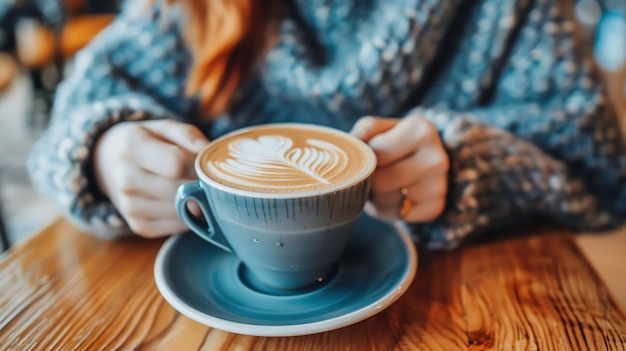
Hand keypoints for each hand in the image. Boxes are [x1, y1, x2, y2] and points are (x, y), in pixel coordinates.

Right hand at [94, 119, 208, 237]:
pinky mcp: (139, 226)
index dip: (198, 165)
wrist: (108, 163)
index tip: (206, 164)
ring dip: (196, 203)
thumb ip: (187, 134)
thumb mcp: (163, 128)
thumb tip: (205, 149)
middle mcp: (126, 179)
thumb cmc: (146, 142)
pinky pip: (177, 226)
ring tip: (195, 189)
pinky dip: (188, 216)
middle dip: (200, 185)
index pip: (177, 163)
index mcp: (132, 147)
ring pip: (181, 210)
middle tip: (207, 179)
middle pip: (180, 190)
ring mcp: (130, 206)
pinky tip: (184, 202)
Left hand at [350, 115, 448, 221]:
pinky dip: (387, 209)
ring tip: (382, 184)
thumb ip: (363, 133)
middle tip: (371, 174)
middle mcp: (435, 158)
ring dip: (375, 196)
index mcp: (422, 131)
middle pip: (379, 182)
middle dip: (369, 180)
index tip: (369, 156)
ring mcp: (438, 186)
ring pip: (385, 201)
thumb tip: (353, 149)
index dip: (365, 159)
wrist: (426, 159)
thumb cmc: (395, 141)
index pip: (377, 154)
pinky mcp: (434, 207)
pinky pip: (396, 215)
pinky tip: (393, 196)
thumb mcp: (380, 128)